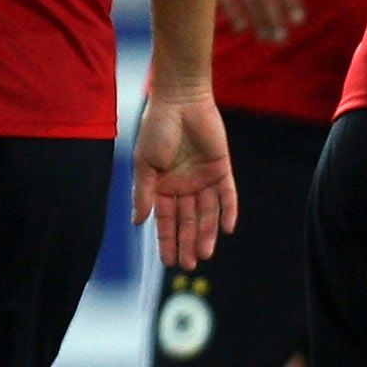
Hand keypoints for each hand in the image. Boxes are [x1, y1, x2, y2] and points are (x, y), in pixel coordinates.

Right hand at [132, 90, 237, 268]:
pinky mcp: (221, 167)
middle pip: (188, 221)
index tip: (169, 262)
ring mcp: (203, 178)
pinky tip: (227, 229)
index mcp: (162, 186)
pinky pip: (227, 193)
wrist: (179, 101)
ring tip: (205, 254)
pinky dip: (228, 210)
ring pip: (207, 212)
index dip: (167, 241)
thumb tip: (138, 222)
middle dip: (188, 243)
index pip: (166, 221)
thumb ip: (143, 193)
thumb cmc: (157, 129)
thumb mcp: (144, 163)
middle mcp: (183, 186)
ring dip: (207, 233)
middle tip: (189, 266)